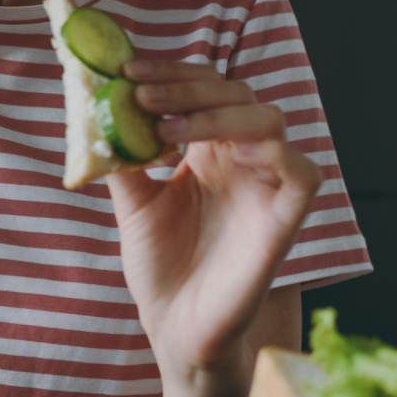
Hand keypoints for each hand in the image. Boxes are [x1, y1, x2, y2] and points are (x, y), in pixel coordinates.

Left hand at [103, 59, 320, 384]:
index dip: (170, 71)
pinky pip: (302, 173)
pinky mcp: (285, 221)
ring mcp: (265, 187)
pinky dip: (270, 151)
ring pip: (269, 119)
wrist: (173, 326)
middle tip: (141, 94)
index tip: (126, 70)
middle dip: (185, 86)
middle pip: (234, 92)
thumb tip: (93, 105)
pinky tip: (223, 152)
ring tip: (168, 128)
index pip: (201, 86)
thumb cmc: (159, 264)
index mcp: (207, 148)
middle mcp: (241, 159)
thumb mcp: (131, 200)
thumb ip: (120, 154)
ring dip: (218, 113)